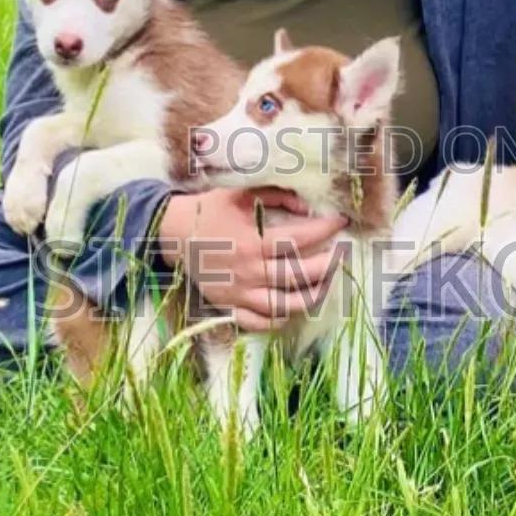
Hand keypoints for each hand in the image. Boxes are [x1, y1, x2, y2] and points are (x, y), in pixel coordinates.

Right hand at [159, 188, 348, 333]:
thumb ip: (276, 195)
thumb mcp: (241, 192)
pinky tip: (294, 303)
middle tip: (342, 252)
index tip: (340, 221)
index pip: (300, 240)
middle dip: (329, 264)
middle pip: (300, 276)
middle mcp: (249, 273)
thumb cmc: (210, 210)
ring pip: (287, 305)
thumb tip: (307, 204)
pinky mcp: (231, 307)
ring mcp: (240, 294)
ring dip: (314, 295)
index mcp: (252, 243)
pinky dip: (282, 317)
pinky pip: (262, 322)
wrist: (173, 234)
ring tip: (328, 280)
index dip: (325, 230)